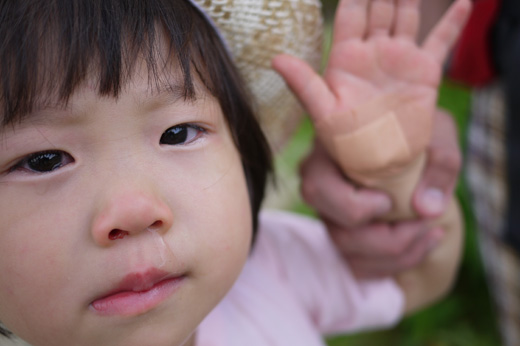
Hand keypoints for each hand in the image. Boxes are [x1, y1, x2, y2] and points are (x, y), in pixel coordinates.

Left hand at [273, 0, 470, 169]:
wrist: (379, 163)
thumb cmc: (345, 142)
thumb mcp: (322, 113)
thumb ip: (303, 84)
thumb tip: (275, 59)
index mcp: (347, 57)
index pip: (350, 12)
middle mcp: (373, 51)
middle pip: (379, 6)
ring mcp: (399, 58)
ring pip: (407, 15)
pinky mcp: (425, 71)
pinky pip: (441, 41)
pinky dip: (453, 22)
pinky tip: (464, 3)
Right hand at [299, 110, 459, 277]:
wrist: (416, 141)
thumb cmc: (419, 130)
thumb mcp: (436, 131)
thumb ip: (439, 162)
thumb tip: (427, 209)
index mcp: (328, 153)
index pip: (316, 188)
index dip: (352, 206)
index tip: (390, 200)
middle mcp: (322, 186)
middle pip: (336, 232)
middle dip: (386, 240)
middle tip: (422, 221)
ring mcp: (331, 213)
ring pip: (349, 254)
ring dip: (397, 255)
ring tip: (433, 233)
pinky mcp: (346, 232)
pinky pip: (359, 265)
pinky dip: (395, 264)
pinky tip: (424, 243)